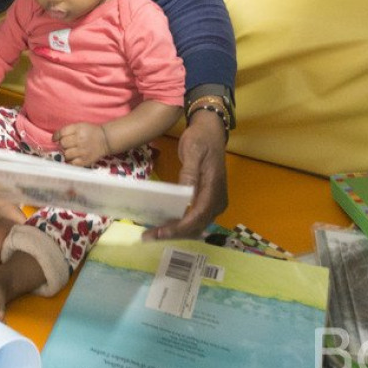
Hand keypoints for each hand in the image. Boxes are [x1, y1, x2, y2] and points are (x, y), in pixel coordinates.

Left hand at [54, 122, 109, 167]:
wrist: (105, 140)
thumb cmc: (90, 132)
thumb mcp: (80, 126)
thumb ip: (68, 130)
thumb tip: (55, 139)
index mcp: (78, 129)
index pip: (61, 133)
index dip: (56, 136)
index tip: (55, 139)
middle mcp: (80, 140)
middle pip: (63, 144)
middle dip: (63, 144)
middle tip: (67, 145)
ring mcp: (83, 151)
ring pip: (66, 154)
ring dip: (66, 153)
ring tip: (72, 151)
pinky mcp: (85, 160)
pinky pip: (72, 163)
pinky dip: (71, 161)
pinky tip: (74, 157)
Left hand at [143, 110, 227, 239]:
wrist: (211, 131)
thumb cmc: (201, 139)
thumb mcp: (193, 151)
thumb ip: (189, 172)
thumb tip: (186, 193)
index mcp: (214, 190)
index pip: (198, 216)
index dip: (180, 227)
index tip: (160, 232)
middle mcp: (217, 201)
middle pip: (197, 226)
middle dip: (174, 233)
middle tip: (149, 236)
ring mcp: (214, 202)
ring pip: (196, 225)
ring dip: (176, 232)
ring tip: (153, 233)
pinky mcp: (207, 200)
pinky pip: (195, 218)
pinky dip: (180, 224)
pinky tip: (164, 225)